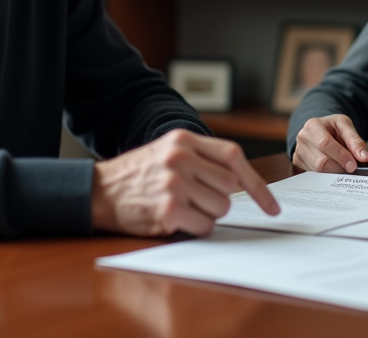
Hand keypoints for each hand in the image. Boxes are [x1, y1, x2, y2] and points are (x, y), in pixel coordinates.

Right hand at [91, 129, 279, 235]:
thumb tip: (238, 182)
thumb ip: (200, 158)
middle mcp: (180, 158)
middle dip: (220, 199)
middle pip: (229, 185)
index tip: (271, 205)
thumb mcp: (166, 152)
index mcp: (183, 140)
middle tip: (198, 201)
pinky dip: (196, 228)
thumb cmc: (137, 175)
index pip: (233, 156)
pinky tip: (175, 220)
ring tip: (182, 208)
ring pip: (220, 207)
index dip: (256, 183)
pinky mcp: (169, 208)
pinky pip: (204, 226)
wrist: (96, 191)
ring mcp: (174, 183)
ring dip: (208, 215)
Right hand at [292, 114, 367, 172]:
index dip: (340, 156)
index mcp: (313, 125)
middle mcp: (302, 138)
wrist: (321, 129)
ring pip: (317, 171)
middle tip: (351, 168)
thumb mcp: (346, 126)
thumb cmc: (334, 127)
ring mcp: (298, 152)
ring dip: (334, 172)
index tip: (353, 165)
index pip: (325, 144)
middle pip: (320, 161)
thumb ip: (355, 141)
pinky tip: (333, 168)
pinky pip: (313, 175)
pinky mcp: (298, 163)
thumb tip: (364, 157)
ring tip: (342, 166)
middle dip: (338, 167)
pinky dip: (326, 175)